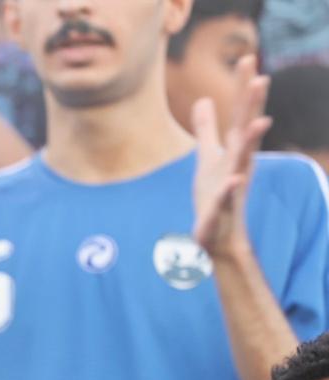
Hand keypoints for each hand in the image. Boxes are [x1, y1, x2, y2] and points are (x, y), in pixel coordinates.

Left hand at [193, 55, 270, 258]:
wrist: (217, 237)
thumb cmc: (214, 195)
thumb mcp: (207, 158)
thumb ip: (206, 130)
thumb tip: (204, 99)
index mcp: (234, 150)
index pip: (241, 114)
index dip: (244, 87)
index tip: (247, 57)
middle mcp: (238, 165)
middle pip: (246, 131)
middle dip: (252, 105)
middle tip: (261, 77)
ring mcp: (232, 187)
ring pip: (243, 162)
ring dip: (251, 142)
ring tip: (260, 121)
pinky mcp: (221, 210)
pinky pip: (226, 199)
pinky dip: (229, 190)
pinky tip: (233, 180)